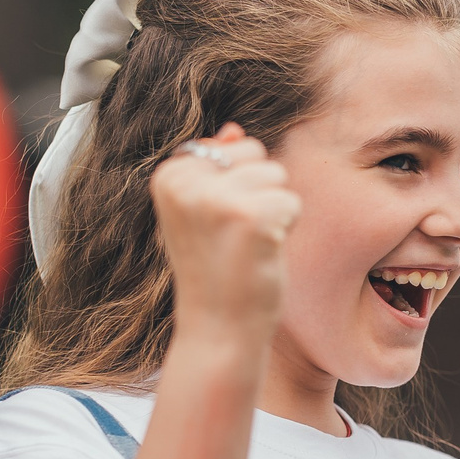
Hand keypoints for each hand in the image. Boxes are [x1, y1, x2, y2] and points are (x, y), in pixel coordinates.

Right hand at [149, 123, 300, 347]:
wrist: (217, 328)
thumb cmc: (215, 269)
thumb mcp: (203, 213)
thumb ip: (216, 170)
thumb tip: (234, 130)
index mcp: (168, 175)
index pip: (233, 147)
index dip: (238, 187)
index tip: (217, 226)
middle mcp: (186, 183)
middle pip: (257, 154)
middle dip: (259, 193)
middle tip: (236, 237)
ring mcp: (217, 199)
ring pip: (277, 176)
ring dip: (274, 212)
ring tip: (247, 245)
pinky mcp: (250, 217)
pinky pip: (291, 202)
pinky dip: (286, 229)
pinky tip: (261, 254)